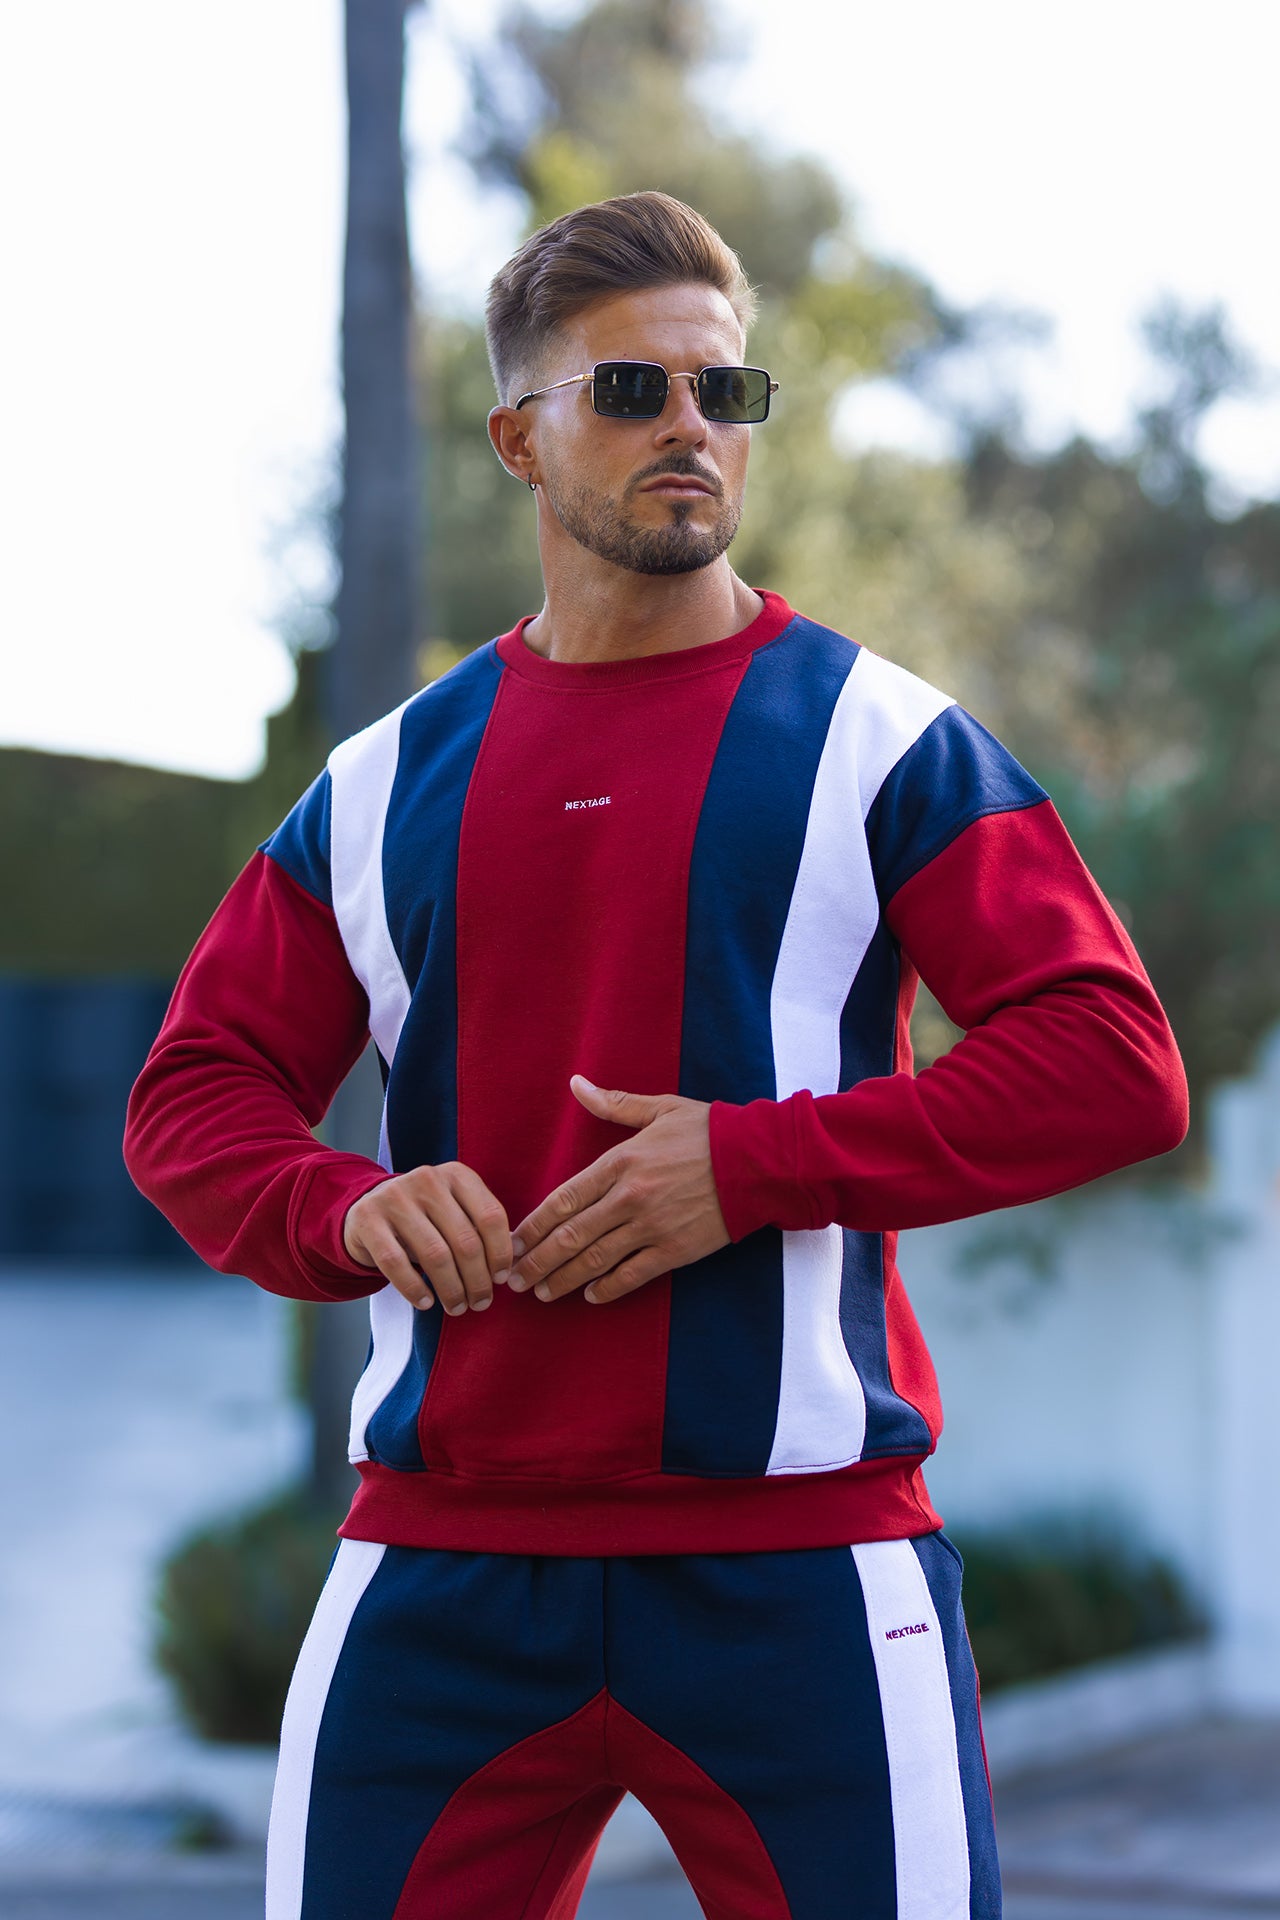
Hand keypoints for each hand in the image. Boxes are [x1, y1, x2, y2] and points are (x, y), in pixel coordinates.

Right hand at [343, 1163, 511, 1315]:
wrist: (368, 1209)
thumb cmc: (425, 1217)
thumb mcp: (455, 1210)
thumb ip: (481, 1229)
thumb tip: (513, 1266)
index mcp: (457, 1175)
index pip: (491, 1217)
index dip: (501, 1253)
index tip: (501, 1279)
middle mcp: (427, 1180)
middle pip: (466, 1240)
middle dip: (478, 1280)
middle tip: (480, 1303)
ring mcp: (395, 1198)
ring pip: (435, 1255)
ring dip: (451, 1289)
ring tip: (457, 1307)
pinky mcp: (368, 1220)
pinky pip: (396, 1263)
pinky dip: (414, 1289)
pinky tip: (426, 1303)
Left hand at [507, 1076, 729, 1305]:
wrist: (759, 1160)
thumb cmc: (709, 1131)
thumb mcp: (660, 1108)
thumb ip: (614, 1102)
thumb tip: (577, 1083)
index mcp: (621, 1161)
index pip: (563, 1200)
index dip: (533, 1226)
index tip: (512, 1242)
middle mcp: (629, 1197)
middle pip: (571, 1236)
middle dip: (538, 1261)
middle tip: (514, 1279)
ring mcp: (652, 1227)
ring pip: (595, 1260)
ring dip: (563, 1279)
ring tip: (542, 1293)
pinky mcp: (676, 1250)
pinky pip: (632, 1275)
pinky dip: (608, 1288)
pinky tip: (590, 1296)